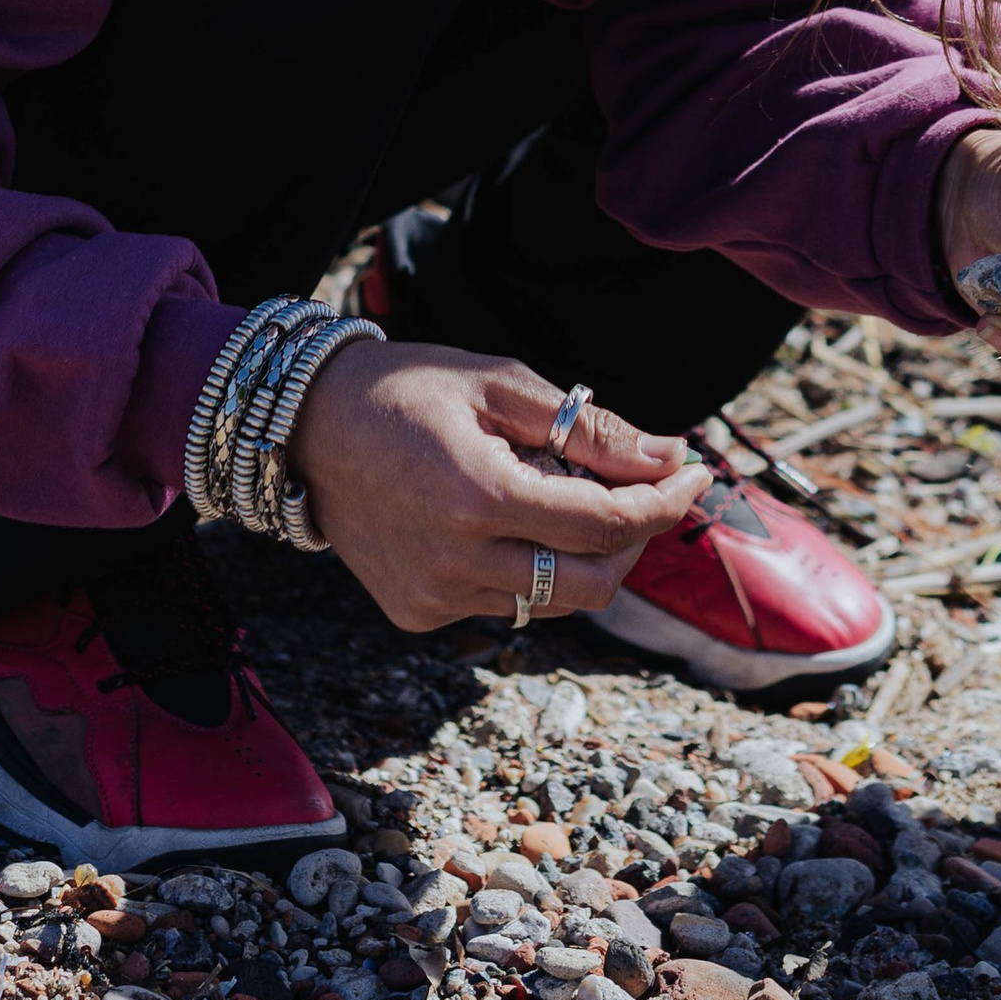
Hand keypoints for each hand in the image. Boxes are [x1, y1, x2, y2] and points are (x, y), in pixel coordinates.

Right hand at [286, 340, 707, 631]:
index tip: (695, 470)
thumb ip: (588, 428)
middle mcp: (456, 563)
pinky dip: (527, 567)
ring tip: (565, 492)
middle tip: (644, 489)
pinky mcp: (416, 614)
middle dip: (634, 541)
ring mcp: (433, 598)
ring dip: (582, 554)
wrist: (305, 428)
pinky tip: (503, 518)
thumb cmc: (408, 390)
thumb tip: (668, 456)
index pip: (606, 524)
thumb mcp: (500, 385)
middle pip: (591, 585)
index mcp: (479, 497)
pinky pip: (503, 604)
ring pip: (551, 601)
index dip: (665, 501)